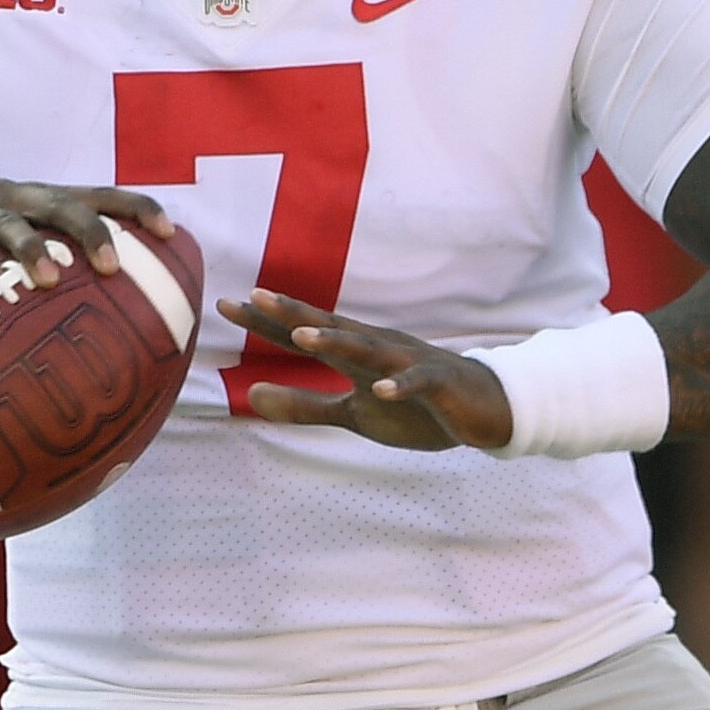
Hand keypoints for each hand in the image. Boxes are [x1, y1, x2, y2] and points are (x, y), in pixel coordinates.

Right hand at [0, 179, 172, 293]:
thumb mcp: (24, 250)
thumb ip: (65, 270)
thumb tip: (121, 321)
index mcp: (46, 199)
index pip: (99, 194)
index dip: (135, 207)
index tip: (170, 231)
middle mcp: (18, 197)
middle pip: (61, 204)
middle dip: (90, 231)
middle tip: (112, 266)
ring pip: (11, 224)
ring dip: (32, 250)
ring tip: (50, 280)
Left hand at [218, 288, 512, 449]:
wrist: (483, 410)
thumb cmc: (414, 407)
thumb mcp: (351, 412)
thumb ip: (303, 405)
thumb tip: (251, 396)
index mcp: (353, 354)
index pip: (303, 333)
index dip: (266, 321)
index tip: (226, 304)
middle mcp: (375, 348)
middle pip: (329, 328)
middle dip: (292, 315)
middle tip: (254, 297)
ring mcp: (406, 362)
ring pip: (368, 349)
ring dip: (337, 343)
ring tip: (302, 337)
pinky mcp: (437, 383)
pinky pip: (416, 382)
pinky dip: (399, 385)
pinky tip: (381, 390)